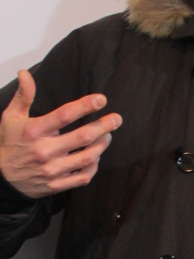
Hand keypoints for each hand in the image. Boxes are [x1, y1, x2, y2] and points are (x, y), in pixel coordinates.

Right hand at [0, 69, 121, 198]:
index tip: (101, 100)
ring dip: (102, 145)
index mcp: (35, 131)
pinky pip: (83, 176)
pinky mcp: (57, 184)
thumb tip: (25, 73)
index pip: (64, 115)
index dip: (85, 106)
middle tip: (117, 119)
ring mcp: (52, 169)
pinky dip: (94, 166)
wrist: (3, 179)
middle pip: (82, 136)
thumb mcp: (11, 117)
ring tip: (107, 135)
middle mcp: (45, 150)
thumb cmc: (10, 144)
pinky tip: (97, 156)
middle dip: (103, 126)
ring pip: (87, 157)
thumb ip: (23, 96)